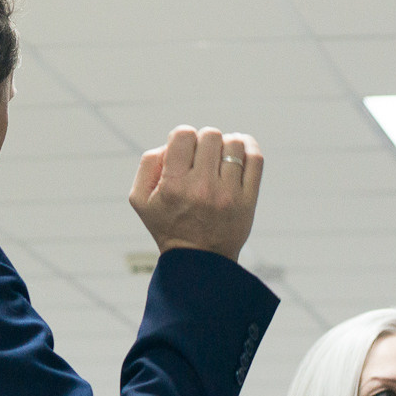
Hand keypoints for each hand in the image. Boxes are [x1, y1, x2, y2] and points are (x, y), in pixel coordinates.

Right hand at [130, 126, 263, 261]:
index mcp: (173, 186)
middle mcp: (202, 188)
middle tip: (201, 158)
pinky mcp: (247, 200)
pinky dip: (248, 146)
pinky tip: (239, 149)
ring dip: (225, 145)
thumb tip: (171, 144)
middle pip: (211, 135)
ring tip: (219, 157)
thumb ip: (148, 164)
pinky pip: (255, 159)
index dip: (183, 137)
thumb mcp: (140, 199)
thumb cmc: (167, 224)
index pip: (184, 134)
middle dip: (204, 141)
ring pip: (234, 144)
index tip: (184, 151)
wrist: (198, 260)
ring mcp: (228, 194)